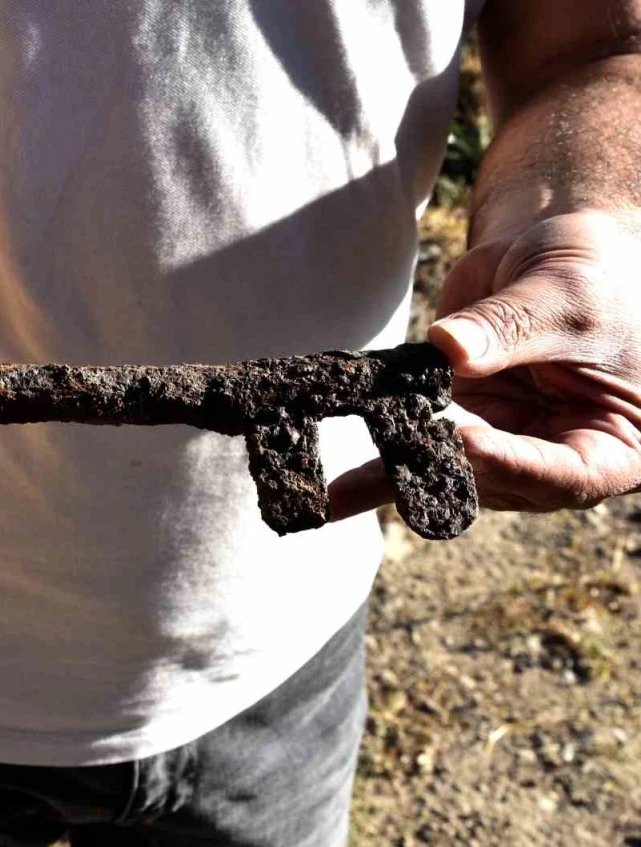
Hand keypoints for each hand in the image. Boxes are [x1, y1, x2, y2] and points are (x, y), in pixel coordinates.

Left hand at [331, 210, 640, 518]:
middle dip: (442, 476)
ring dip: (391, 479)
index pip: (572, 474)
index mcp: (615, 443)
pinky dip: (375, 457)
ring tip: (334, 497)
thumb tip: (450, 349)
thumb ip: (510, 326)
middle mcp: (556, 455)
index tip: (470, 442)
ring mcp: (501, 441)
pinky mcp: (454, 421)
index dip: (519, 465)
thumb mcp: (564, 293)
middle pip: (500, 483)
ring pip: (447, 473)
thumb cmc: (591, 272)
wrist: (551, 252)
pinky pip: (413, 443)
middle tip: (392, 471)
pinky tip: (331, 486)